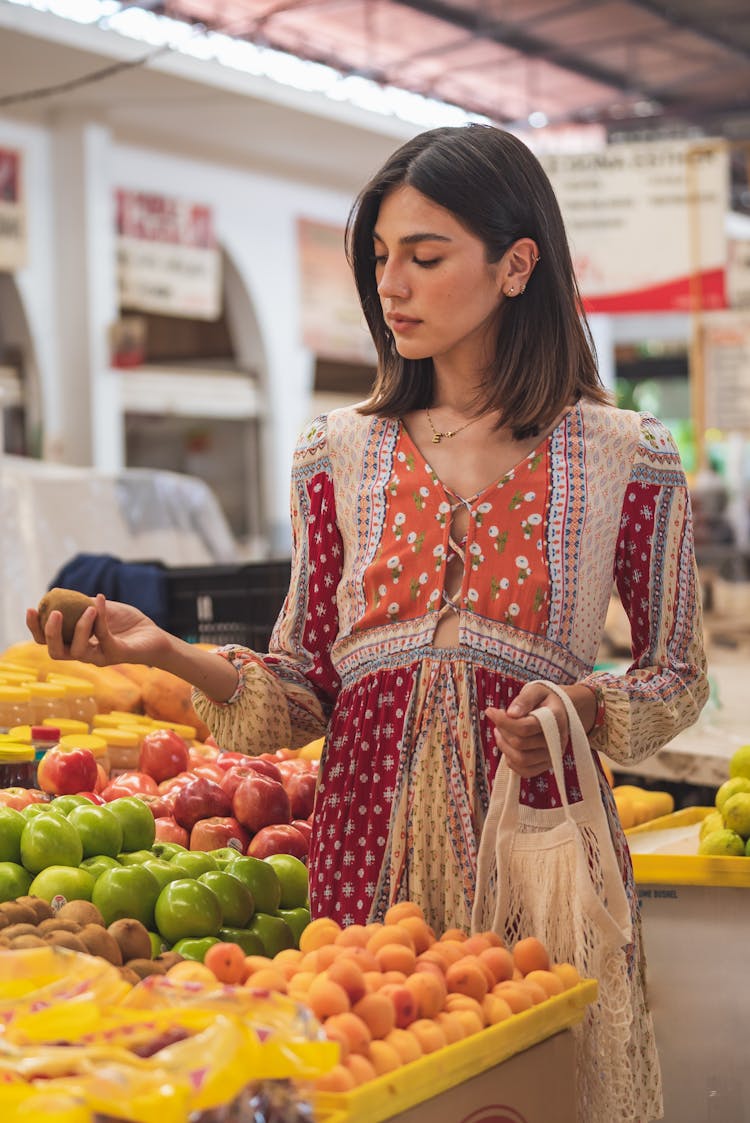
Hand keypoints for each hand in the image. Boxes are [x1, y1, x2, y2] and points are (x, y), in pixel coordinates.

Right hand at [26, 593, 169, 667]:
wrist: (155, 636)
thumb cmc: (128, 624)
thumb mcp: (101, 610)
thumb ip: (82, 605)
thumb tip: (60, 594)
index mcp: (76, 642)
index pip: (48, 641)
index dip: (35, 628)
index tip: (31, 609)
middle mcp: (84, 653)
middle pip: (56, 652)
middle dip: (50, 634)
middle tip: (54, 614)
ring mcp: (99, 656)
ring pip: (77, 650)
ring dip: (79, 628)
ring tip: (88, 609)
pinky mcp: (116, 654)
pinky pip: (103, 636)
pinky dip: (100, 616)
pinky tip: (100, 599)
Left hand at [485, 682, 596, 778]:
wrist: (559, 711)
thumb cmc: (544, 699)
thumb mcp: (535, 690)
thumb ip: (524, 700)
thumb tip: (511, 714)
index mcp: (556, 720)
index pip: (525, 727)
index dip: (503, 721)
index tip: (490, 711)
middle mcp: (557, 741)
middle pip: (520, 743)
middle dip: (503, 730)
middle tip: (498, 719)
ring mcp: (553, 755)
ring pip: (521, 759)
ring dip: (504, 746)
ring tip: (500, 732)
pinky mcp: (547, 764)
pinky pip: (525, 771)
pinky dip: (511, 761)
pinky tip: (507, 745)